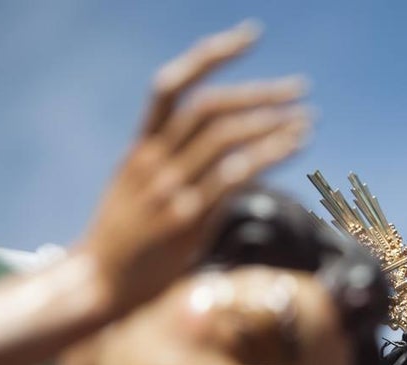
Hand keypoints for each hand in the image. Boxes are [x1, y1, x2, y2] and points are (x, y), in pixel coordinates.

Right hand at [78, 20, 310, 314]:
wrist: (98, 285)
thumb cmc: (124, 244)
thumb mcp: (137, 194)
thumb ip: (172, 170)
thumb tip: (223, 161)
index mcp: (140, 149)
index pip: (173, 85)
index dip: (211, 56)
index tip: (250, 37)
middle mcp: (153, 161)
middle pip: (209, 107)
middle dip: (258, 93)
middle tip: (299, 89)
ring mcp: (169, 188)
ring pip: (225, 136)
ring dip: (272, 122)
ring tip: (308, 120)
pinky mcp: (187, 219)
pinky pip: (234, 175)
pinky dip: (270, 154)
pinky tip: (296, 146)